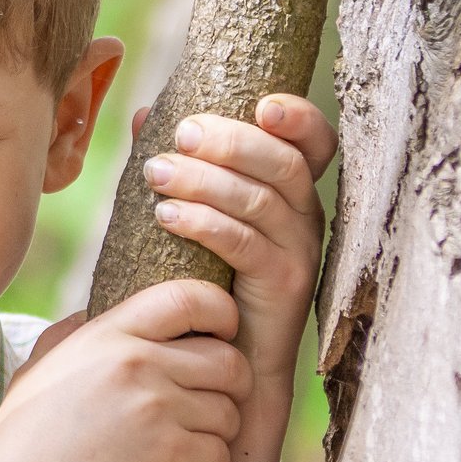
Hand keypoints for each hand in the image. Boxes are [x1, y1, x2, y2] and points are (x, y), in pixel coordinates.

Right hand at [0, 279, 251, 461]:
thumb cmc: (22, 436)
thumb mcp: (38, 368)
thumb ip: (71, 334)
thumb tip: (91, 312)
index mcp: (108, 335)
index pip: (190, 297)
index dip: (221, 312)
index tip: (221, 334)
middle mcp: (139, 364)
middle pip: (228, 360)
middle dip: (233, 383)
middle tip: (215, 400)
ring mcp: (157, 410)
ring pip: (230, 410)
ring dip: (221, 428)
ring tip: (194, 438)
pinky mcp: (169, 455)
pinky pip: (220, 452)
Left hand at [138, 96, 335, 385]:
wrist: (230, 357)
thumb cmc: (207, 276)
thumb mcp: (194, 213)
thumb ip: (179, 163)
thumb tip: (144, 115)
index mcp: (292, 192)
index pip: (316, 143)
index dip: (300, 118)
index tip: (263, 104)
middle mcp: (305, 216)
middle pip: (283, 163)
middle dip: (231, 142)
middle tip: (181, 135)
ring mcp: (300, 251)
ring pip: (261, 201)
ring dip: (206, 181)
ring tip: (156, 173)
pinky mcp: (284, 285)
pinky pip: (247, 244)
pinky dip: (206, 224)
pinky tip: (167, 216)